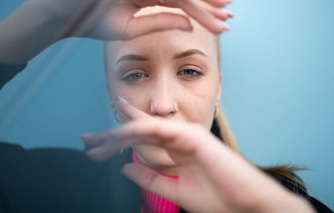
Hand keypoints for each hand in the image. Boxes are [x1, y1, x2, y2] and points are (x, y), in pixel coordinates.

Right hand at [45, 0, 232, 40]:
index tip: (222, 24)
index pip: (179, 5)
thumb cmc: (94, 25)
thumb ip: (160, 23)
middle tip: (229, 16)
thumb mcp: (132, 29)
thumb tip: (189, 23)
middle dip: (206, 5)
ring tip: (220, 3)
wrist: (65, 19)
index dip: (202, 14)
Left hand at [80, 98, 313, 212]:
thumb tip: (125, 167)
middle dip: (111, 135)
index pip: (142, 138)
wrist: (248, 205)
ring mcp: (185, 134)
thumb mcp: (174, 190)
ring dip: (118, 135)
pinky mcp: (192, 135)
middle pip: (138, 131)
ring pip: (144, 128)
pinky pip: (158, 130)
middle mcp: (178, 137)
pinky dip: (137, 132)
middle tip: (86, 139)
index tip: (96, 143)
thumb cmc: (218, 198)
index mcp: (176, 148)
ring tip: (95, 142)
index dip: (119, 138)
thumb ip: (150, 176)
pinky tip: (118, 137)